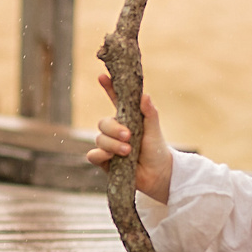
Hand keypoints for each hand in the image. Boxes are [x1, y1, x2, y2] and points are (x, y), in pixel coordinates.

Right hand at [86, 71, 174, 202]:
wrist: (157, 174)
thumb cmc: (156, 149)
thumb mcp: (154, 130)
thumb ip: (149, 113)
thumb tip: (145, 95)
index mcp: (127, 118)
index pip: (115, 100)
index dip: (108, 87)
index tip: (102, 76)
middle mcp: (115, 131)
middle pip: (103, 123)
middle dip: (114, 129)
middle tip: (128, 136)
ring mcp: (109, 146)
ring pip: (99, 139)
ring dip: (112, 144)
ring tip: (127, 151)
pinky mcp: (105, 162)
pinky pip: (93, 155)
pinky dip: (101, 154)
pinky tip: (111, 157)